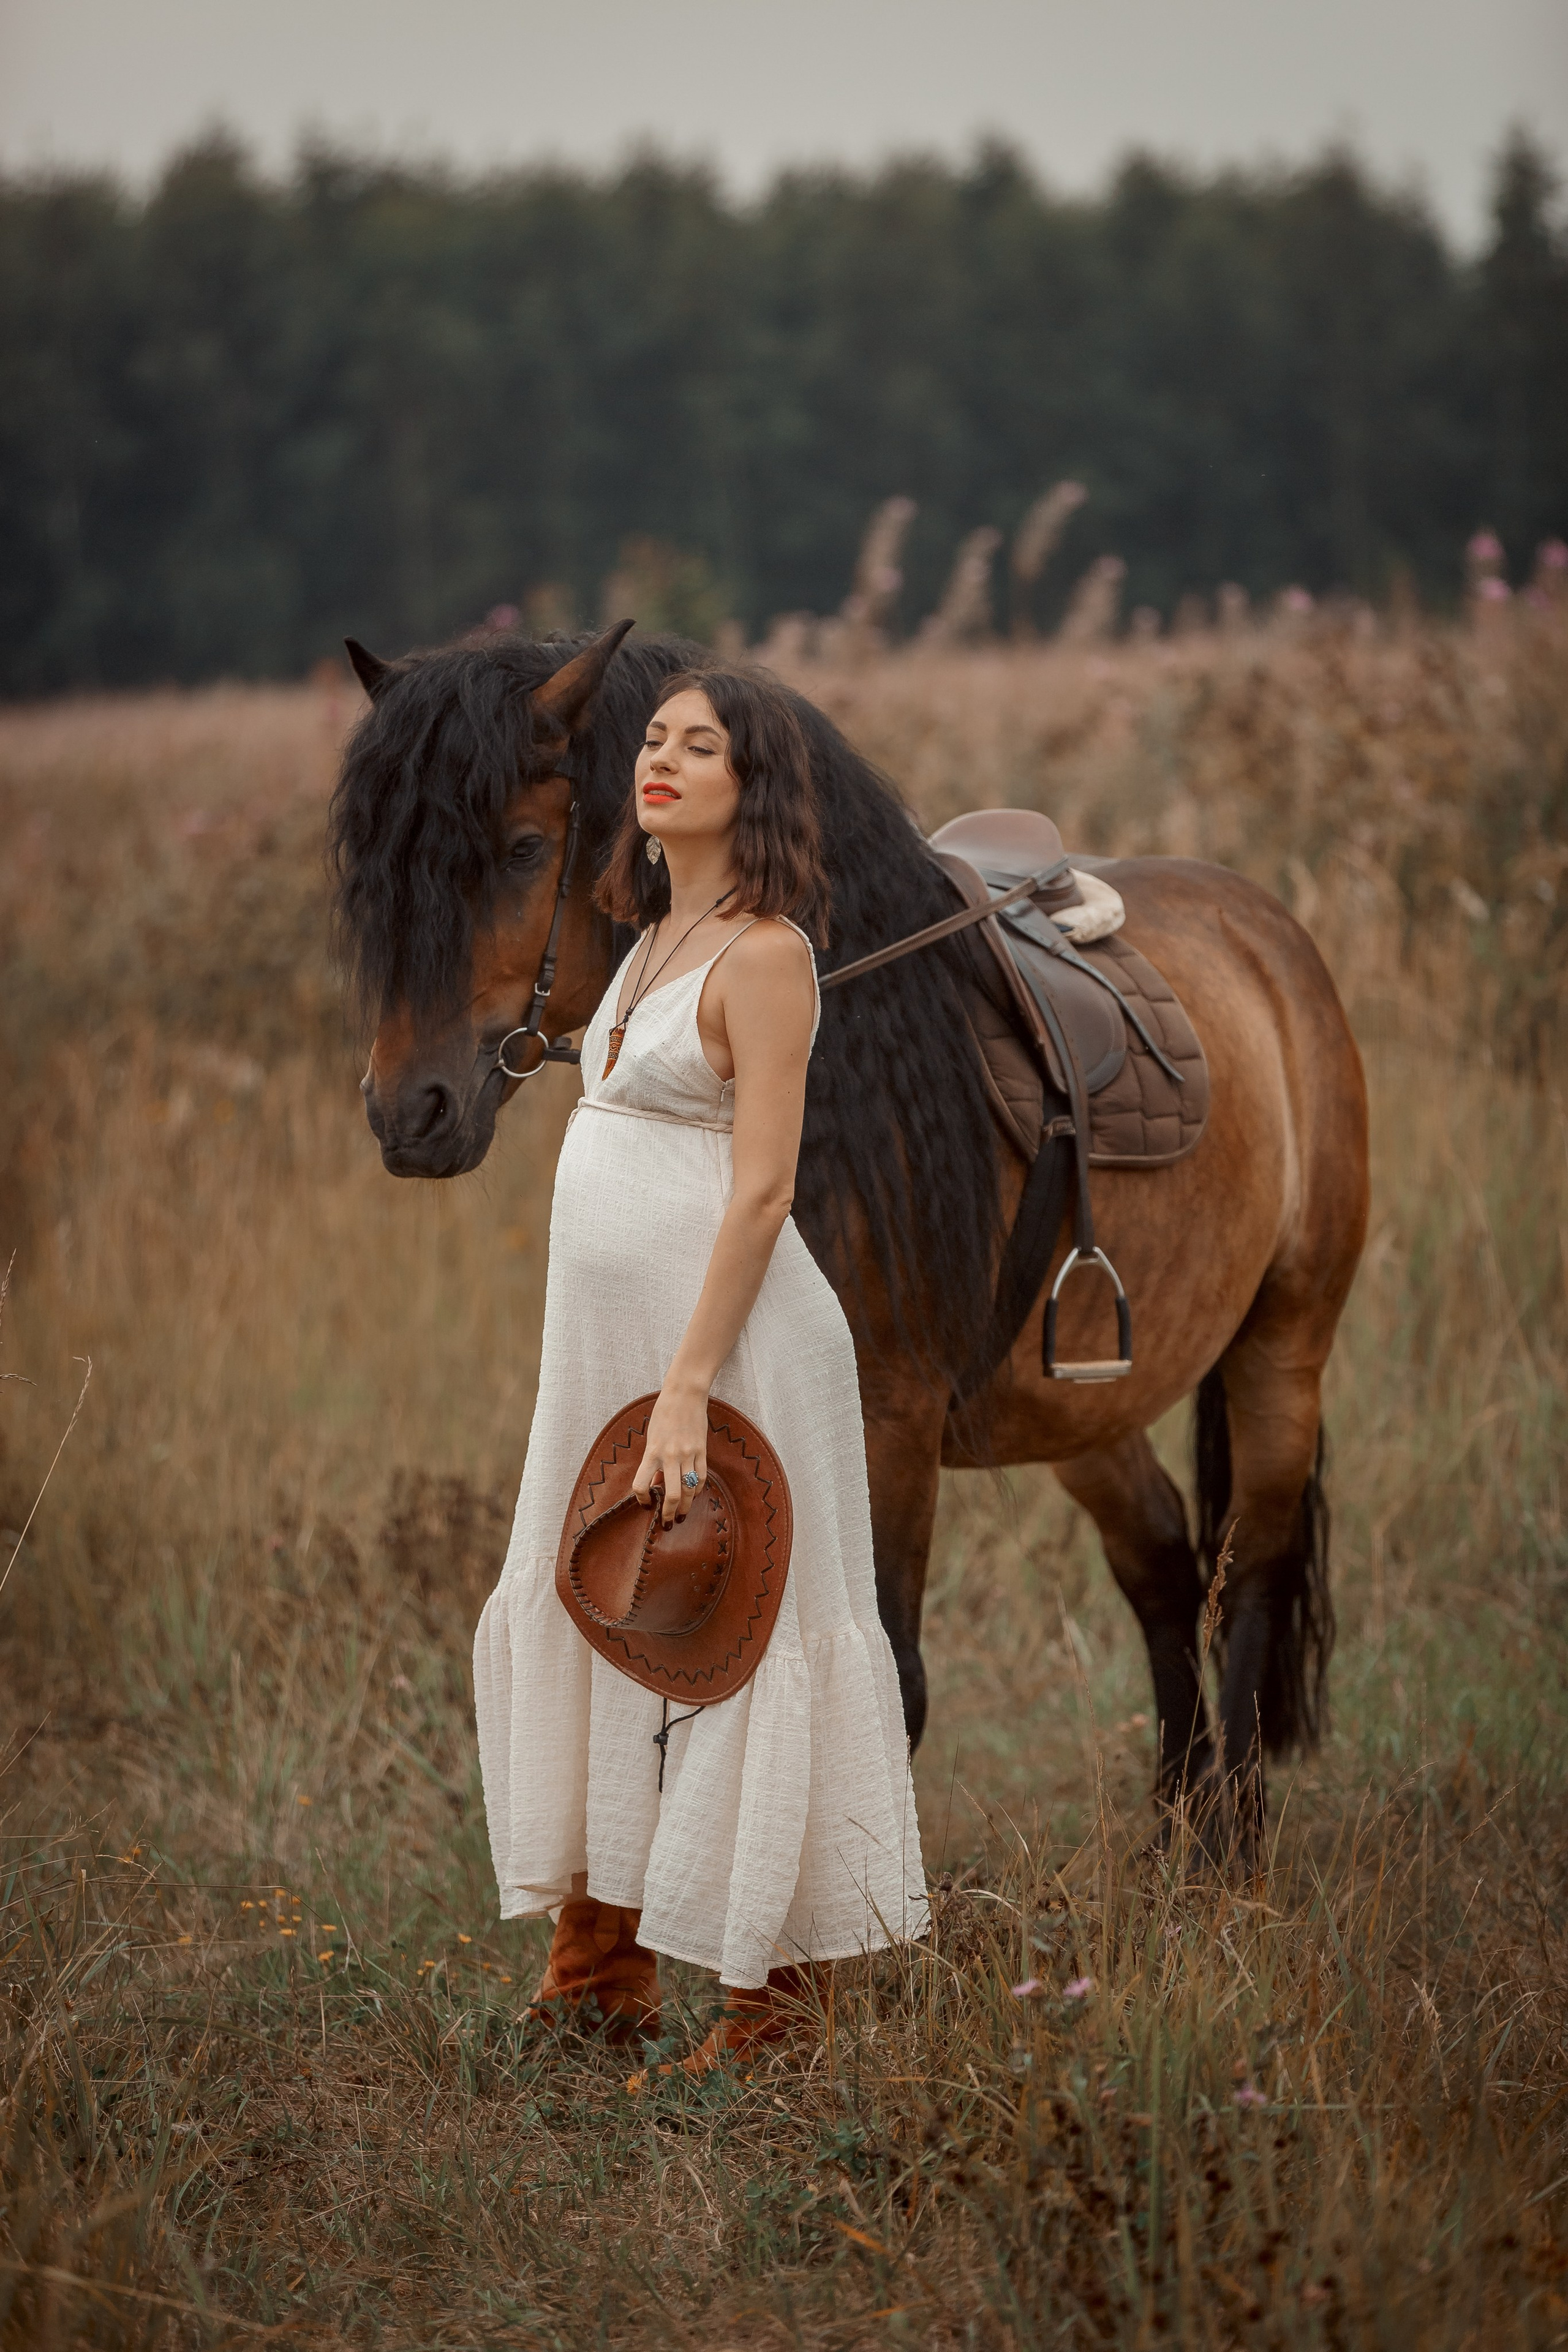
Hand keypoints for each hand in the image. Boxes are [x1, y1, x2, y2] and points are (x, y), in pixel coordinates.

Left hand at [634, 1379, 709, 1526]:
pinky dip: (698, 1489)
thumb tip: (656, 1485)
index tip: (646, 1504)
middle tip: (668, 1522)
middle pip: (672, 1494)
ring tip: (683, 1514)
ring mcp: (688, 1453)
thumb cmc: (663, 1414)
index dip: (642, 1499)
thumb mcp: (651, 1438)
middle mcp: (670, 1455)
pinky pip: (701, 1476)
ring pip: (690, 1489)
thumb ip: (653, 1463)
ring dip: (686, 1506)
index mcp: (652, 1452)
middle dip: (669, 1513)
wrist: (684, 1395)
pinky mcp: (702, 1450)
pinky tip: (695, 1493)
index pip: (642, 1485)